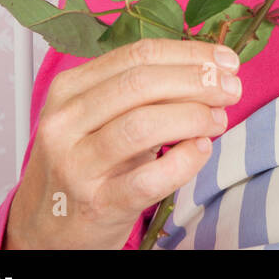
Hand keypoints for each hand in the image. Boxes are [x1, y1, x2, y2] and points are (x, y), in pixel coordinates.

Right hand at [4, 40, 242, 248]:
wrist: (47, 225)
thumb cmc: (86, 161)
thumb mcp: (101, 115)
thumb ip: (146, 90)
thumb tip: (212, 68)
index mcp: (69, 89)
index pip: (137, 55)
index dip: (189, 53)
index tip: (225, 60)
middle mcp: (66, 123)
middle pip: (142, 83)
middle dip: (198, 81)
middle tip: (231, 89)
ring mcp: (77, 165)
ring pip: (143, 125)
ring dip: (194, 116)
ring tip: (218, 119)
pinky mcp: (97, 204)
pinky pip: (150, 178)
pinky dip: (185, 160)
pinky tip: (201, 149)